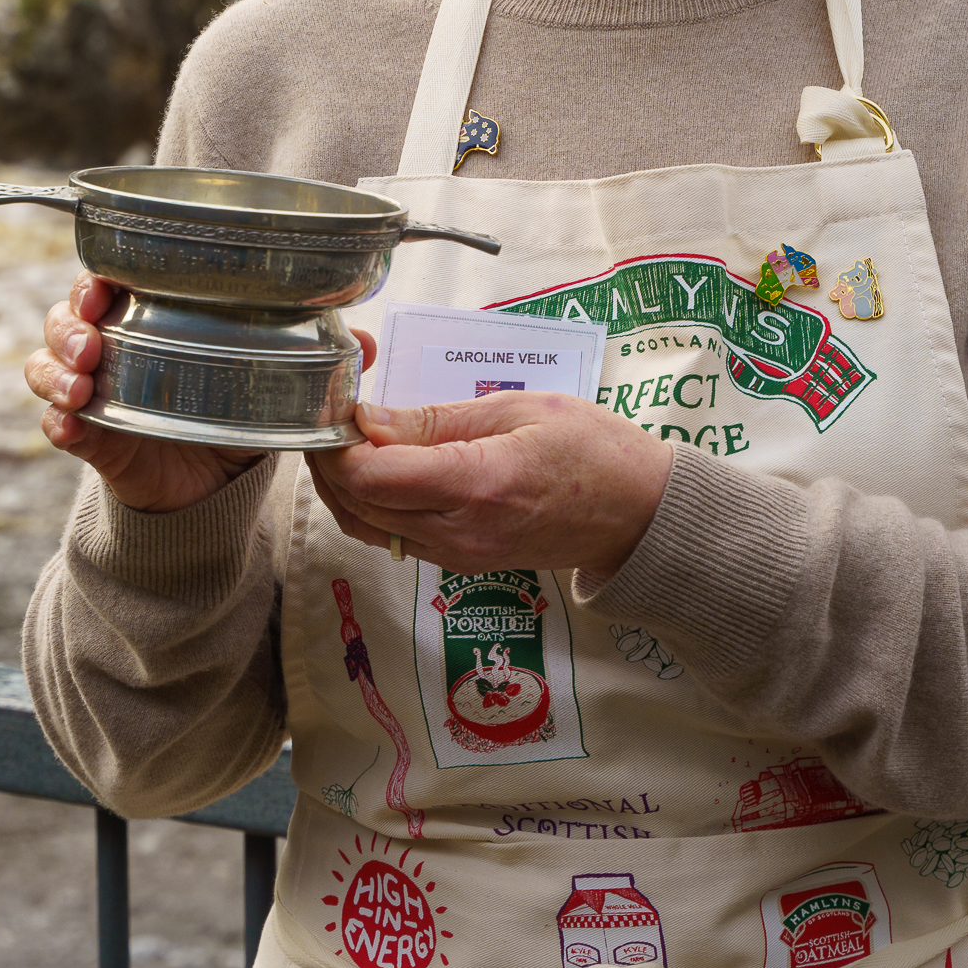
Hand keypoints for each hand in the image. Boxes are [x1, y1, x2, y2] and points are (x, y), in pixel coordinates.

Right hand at [28, 280, 378, 515]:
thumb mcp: (270, 383)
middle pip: (65, 315)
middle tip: (92, 339)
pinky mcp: (90, 437)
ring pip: (47, 362)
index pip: (108, 279)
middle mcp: (112, 346)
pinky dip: (56, 420)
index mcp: (150, 318)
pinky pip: (54, 422)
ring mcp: (94, 391)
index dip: (96, 275)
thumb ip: (312, 360)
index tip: (104, 285)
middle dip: (70, 320)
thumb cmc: (231, 415)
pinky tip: (70, 424)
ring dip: (56, 366)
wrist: (209, 489)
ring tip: (82, 382)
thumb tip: (366, 344)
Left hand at [311, 389, 671, 578]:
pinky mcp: (461, 563)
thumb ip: (436, 419)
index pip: (370, 477)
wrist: (638, 514)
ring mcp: (458, 556)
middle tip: (334, 415)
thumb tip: (368, 419)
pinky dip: (372, 505)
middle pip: (356, 505)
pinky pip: (395, 538)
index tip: (337, 405)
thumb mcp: (516, 409)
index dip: (337, 442)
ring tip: (351, 438)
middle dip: (330, 461)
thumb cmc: (591, 449)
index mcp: (475, 486)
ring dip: (345, 486)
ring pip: (367, 528)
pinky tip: (382, 468)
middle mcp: (458, 533)